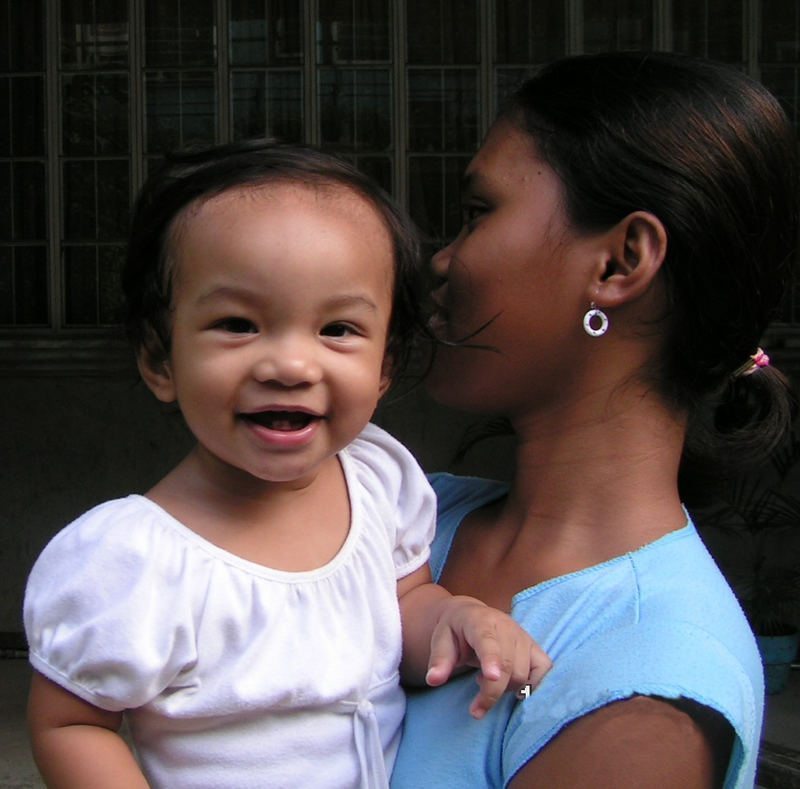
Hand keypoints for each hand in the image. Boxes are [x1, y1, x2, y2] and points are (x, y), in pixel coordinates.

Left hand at [424, 596, 551, 718]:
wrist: (469, 615)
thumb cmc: (454, 631)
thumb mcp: (440, 641)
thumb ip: (439, 660)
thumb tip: (433, 680)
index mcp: (479, 620)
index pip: (487, 640)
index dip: (491, 659)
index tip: (491, 678)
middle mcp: (505, 625)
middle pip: (507, 666)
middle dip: (491, 693)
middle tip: (475, 709)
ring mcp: (522, 635)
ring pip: (524, 673)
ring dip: (507, 689)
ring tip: (486, 681)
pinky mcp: (534, 646)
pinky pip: (544, 669)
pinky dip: (532, 684)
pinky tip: (511, 686)